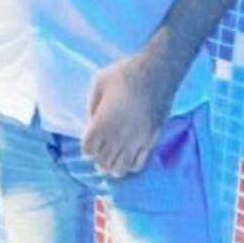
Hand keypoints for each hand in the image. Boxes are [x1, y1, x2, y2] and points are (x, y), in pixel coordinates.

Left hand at [81, 54, 172, 178]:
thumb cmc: (125, 74)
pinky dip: (130, 165)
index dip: (87, 145)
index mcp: (102, 123)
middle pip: (102, 163)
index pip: (88, 150)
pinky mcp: (151, 141)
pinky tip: (128, 154)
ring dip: (113, 164)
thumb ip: (92, 105)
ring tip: (112, 154)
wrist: (157, 73)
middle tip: (100, 146)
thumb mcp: (99, 82)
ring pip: (120, 169)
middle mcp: (118, 137)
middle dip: (98, 157)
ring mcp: (136, 142)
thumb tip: (91, 121)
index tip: (90, 137)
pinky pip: (138, 166)